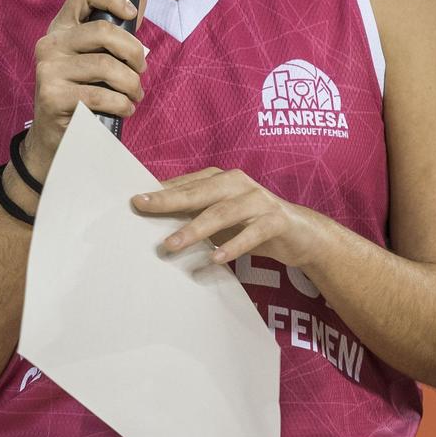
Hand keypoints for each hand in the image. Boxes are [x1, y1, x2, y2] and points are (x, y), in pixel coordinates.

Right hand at [22, 0, 146, 180]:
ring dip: (131, 84)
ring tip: (135, 95)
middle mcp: (50, 44)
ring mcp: (48, 69)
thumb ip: (111, 38)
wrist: (54, 139)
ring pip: (106, 66)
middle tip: (141, 70)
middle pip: (103, 31)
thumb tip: (140, 4)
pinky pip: (100, 95)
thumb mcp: (92, 62)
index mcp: (60, 29)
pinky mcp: (52, 95)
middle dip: (133, 51)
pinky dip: (122, 104)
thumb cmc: (81, 95)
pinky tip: (125, 109)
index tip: (132, 15)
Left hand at [132, 168, 333, 268]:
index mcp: (221, 179)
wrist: (301, 233)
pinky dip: (233, 245)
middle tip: (143, 207)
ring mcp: (258, 200)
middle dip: (169, 200)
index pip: (185, 184)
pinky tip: (216, 257)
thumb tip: (154, 217)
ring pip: (222, 212)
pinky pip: (252, 233)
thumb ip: (194, 212)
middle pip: (199, 192)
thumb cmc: (251, 222)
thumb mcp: (221, 215)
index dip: (160, 191)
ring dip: (195, 229)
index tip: (134, 200)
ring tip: (172, 245)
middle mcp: (237, 183)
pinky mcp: (275, 220)